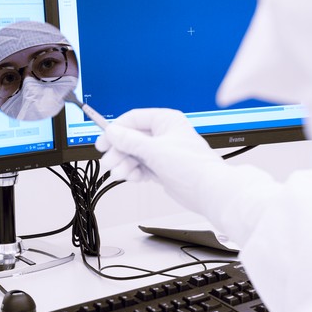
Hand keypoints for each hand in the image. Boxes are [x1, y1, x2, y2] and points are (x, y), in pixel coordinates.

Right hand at [96, 108, 226, 211]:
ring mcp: (162, 152)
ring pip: (134, 154)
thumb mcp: (155, 150)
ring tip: (120, 173)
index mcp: (166, 120)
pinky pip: (140, 167)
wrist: (208, 192)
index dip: (116, 130)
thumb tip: (112, 132)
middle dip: (119, 151)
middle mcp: (164, 134)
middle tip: (109, 161)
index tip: (104, 141)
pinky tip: (131, 177)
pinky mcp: (162, 168)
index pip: (134, 119)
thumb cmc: (193, 166)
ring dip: (124, 163)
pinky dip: (133, 172)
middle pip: (131, 138)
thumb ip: (130, 141)